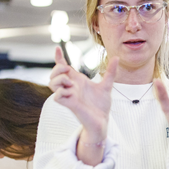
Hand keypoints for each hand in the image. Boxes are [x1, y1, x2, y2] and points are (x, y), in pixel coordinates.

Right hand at [49, 47, 118, 163]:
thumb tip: (117, 58)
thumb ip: (111, 72)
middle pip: (54, 74)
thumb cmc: (101, 105)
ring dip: (58, 79)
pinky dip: (61, 91)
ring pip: (52, 84)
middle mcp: (71, 87)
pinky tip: (71, 90)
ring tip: (71, 82)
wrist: (103, 120)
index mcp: (77, 81)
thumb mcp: (107, 85)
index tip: (58, 48)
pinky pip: (57, 96)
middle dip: (57, 68)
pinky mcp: (70, 104)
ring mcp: (69, 95)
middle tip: (68, 69)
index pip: (63, 67)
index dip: (58, 57)